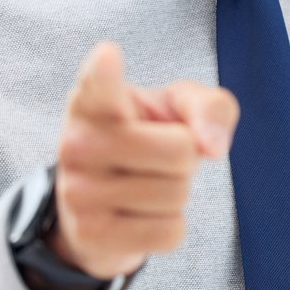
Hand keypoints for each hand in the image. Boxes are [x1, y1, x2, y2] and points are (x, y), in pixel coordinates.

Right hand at [49, 40, 237, 280]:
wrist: (101, 208)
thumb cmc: (145, 139)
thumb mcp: (177, 109)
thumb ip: (209, 107)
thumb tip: (212, 147)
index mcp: (93, 100)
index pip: (99, 83)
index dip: (105, 71)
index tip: (108, 55)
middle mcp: (77, 142)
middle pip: (181, 151)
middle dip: (187, 158)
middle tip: (158, 158)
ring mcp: (79, 191)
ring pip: (176, 194)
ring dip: (177, 194)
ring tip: (145, 184)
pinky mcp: (92, 234)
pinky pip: (170, 232)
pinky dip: (170, 226)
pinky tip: (140, 217)